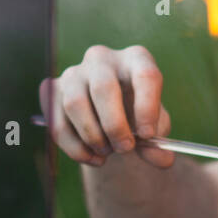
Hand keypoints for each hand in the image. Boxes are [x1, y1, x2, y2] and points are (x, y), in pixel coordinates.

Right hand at [39, 44, 172, 168]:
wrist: (109, 116)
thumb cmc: (136, 115)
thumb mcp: (153, 127)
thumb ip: (159, 143)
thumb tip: (164, 158)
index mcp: (136, 59)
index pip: (144, 76)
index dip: (147, 106)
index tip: (148, 135)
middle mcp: (102, 59)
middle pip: (103, 88)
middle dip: (114, 125)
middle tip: (125, 148)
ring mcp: (74, 72)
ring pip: (75, 104)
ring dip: (93, 136)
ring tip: (107, 153)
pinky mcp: (53, 90)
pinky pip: (58, 123)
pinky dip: (76, 148)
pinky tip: (93, 158)